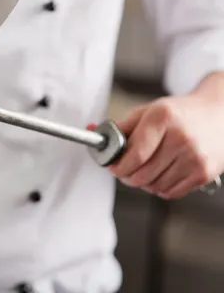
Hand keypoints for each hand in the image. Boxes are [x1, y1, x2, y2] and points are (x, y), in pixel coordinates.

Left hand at [107, 77, 223, 198]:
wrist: (221, 114)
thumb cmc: (180, 114)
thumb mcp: (149, 111)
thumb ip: (122, 126)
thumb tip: (93, 131)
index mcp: (163, 118)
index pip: (134, 153)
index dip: (118, 165)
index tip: (111, 166)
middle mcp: (180, 137)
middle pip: (142, 173)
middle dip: (126, 176)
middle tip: (123, 170)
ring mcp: (194, 157)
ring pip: (154, 186)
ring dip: (142, 183)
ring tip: (144, 170)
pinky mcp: (204, 173)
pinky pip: (170, 192)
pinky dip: (159, 188)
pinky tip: (160, 174)